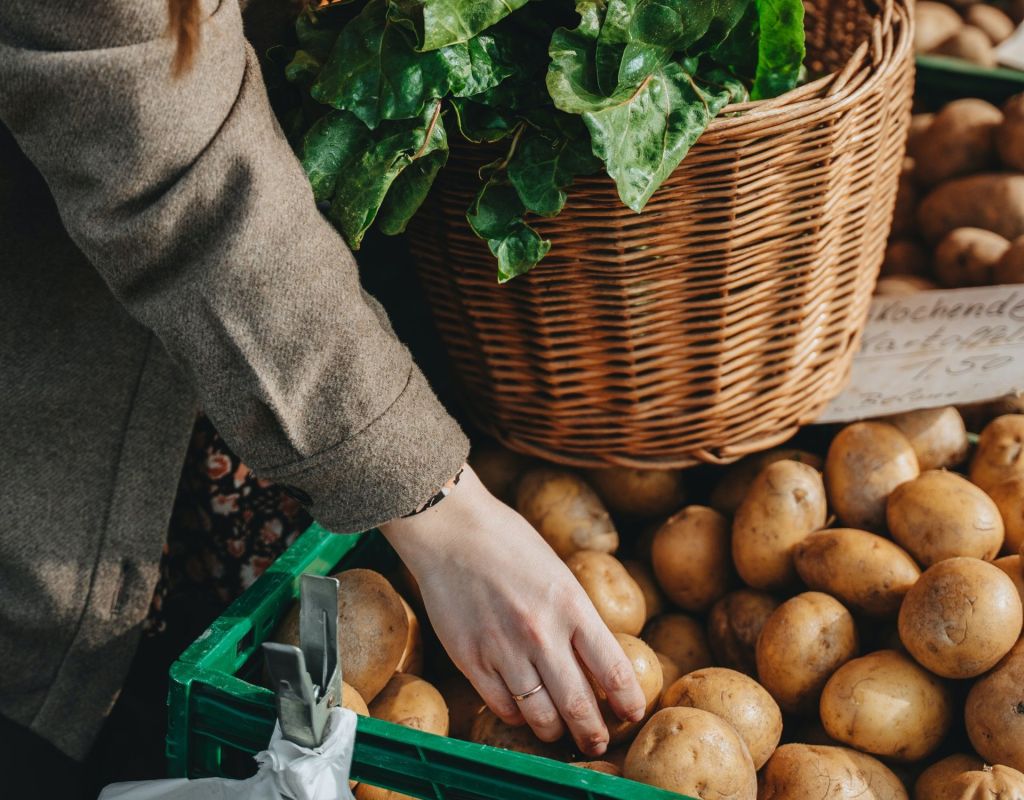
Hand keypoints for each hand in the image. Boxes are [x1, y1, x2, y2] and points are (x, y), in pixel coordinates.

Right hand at [379, 465, 645, 756]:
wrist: (451, 530)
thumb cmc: (509, 544)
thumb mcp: (559, 573)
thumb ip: (577, 617)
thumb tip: (598, 662)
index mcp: (571, 606)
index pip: (614, 669)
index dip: (628, 701)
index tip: (632, 715)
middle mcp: (541, 633)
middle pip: (578, 705)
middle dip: (593, 733)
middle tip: (598, 744)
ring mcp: (504, 649)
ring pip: (540, 716)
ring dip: (554, 732)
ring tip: (559, 733)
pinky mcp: (471, 660)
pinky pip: (503, 706)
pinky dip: (517, 716)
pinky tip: (522, 710)